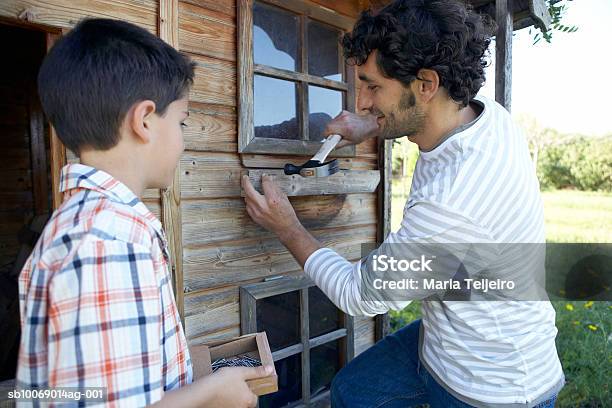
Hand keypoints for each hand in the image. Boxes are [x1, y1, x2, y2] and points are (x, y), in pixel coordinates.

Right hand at [150, 365, 272, 407]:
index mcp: (249, 399)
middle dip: (241, 393)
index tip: (246, 383)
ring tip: (225, 386)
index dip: (251, 389)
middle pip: (245, 401)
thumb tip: (270, 369)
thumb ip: (256, 372)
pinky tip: (218, 392)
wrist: (202, 391)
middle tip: (234, 383)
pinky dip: (224, 400)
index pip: (255, 397)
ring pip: (235, 403)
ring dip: (232, 396)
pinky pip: (225, 405)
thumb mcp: (241, 372)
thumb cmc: (222, 381)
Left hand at [242, 175, 301, 238]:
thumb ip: (275, 189)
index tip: (264, 176)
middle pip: (249, 191)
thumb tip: (270, 182)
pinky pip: (248, 206)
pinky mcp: (255, 217)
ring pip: (247, 199)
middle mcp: (263, 206)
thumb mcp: (284, 199)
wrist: (285, 228)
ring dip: (247, 192)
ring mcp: (258, 213)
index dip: (265, 178)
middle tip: (245, 178)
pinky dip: (249, 201)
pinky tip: (251, 199)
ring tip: (249, 188)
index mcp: (272, 200)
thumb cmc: (287, 215)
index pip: (265, 184)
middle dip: (246, 182)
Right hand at [324, 110, 379, 147]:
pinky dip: (336, 124)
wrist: (370, 124)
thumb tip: (331, 146)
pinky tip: (343, 127)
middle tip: (335, 137)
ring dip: (333, 128)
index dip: (326, 135)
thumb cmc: (363, 133)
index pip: (328, 129)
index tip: (326, 139)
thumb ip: (339, 145)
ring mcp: (343, 114)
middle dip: (329, 132)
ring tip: (341, 132)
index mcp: (345, 127)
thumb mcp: (350, 142)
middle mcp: (344, 119)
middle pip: (328, 125)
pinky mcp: (344, 112)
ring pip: (331, 122)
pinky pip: (335, 119)